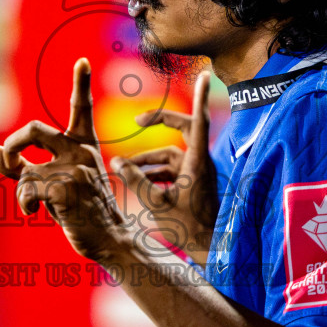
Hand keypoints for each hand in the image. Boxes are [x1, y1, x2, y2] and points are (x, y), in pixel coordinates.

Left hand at [0, 59, 128, 261]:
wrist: (109, 239)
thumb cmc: (81, 210)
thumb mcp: (51, 182)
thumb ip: (17, 166)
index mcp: (83, 145)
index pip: (81, 109)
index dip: (81, 84)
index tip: (82, 61)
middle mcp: (81, 152)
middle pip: (34, 130)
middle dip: (13, 144)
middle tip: (9, 161)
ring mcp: (75, 169)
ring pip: (25, 170)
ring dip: (22, 190)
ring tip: (35, 203)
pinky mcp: (65, 188)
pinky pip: (26, 189)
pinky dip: (24, 202)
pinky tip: (35, 211)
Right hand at [110, 72, 218, 265]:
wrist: (208, 251)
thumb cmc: (187, 229)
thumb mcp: (155, 203)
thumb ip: (135, 180)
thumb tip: (118, 161)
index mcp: (196, 163)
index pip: (198, 121)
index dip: (199, 96)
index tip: (205, 75)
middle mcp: (199, 163)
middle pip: (182, 131)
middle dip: (160, 124)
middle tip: (137, 122)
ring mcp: (197, 174)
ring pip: (170, 155)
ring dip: (147, 159)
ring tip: (122, 168)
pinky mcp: (193, 184)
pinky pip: (172, 170)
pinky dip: (154, 172)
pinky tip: (135, 182)